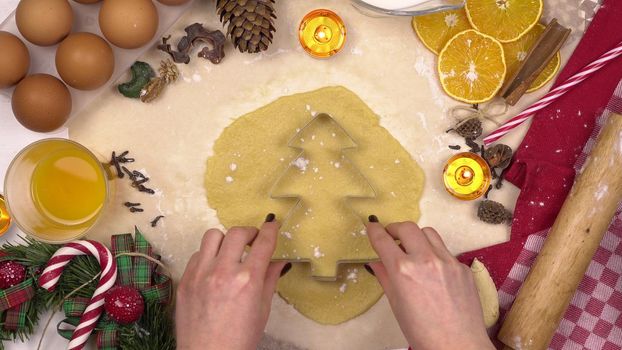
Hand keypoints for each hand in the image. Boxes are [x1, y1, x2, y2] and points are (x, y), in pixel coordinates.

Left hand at [176, 214, 287, 349]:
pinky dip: (208, 255)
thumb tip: (278, 262)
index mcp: (247, 280)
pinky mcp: (185, 280)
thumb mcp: (262, 311)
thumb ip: (269, 280)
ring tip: (231, 251)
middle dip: (249, 232)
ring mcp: (200, 274)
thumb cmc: (239, 340)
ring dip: (225, 239)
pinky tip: (214, 268)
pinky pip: (197, 254)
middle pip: (236, 233)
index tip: (271, 223)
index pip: (262, 243)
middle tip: (253, 239)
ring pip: (212, 236)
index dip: (270, 229)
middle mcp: (223, 272)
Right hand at [366, 219, 493, 349]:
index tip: (372, 226)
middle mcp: (425, 259)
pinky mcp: (463, 267)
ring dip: (416, 236)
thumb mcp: (396, 305)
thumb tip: (376, 262)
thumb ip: (385, 278)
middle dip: (395, 228)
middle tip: (391, 236)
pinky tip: (434, 272)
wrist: (458, 346)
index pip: (383, 239)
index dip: (374, 230)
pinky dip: (435, 254)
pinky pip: (446, 251)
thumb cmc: (421, 332)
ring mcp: (448, 261)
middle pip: (407, 227)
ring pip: (429, 233)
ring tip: (413, 249)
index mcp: (403, 270)